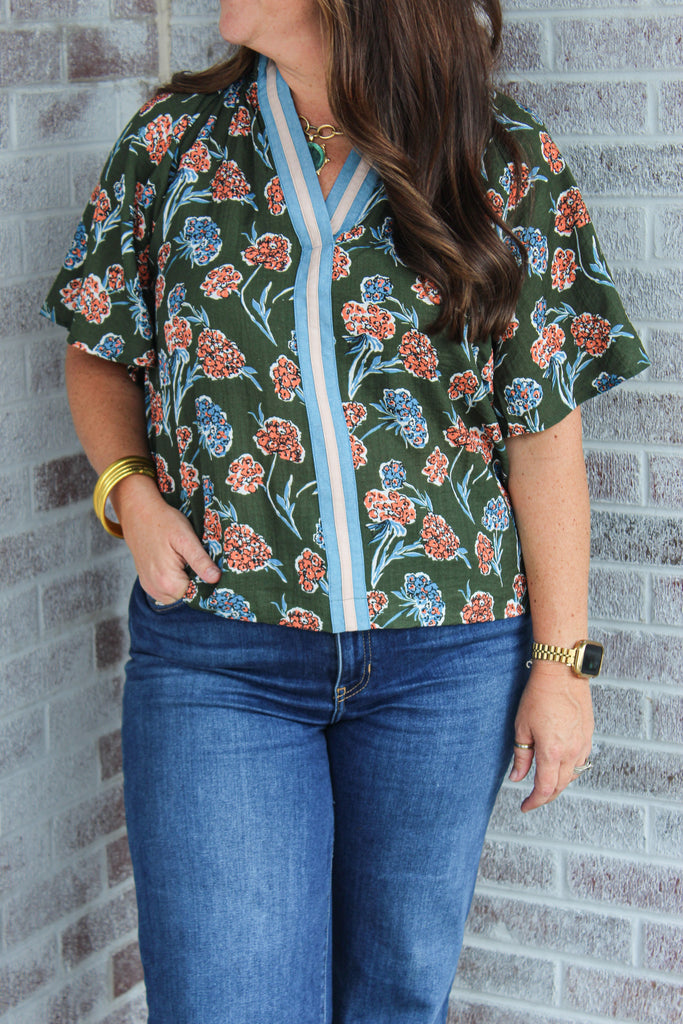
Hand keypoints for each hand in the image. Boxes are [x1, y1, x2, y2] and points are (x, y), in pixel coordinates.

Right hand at [112, 474, 221, 603]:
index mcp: (168, 581)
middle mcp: (156, 588)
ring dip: (184, 582)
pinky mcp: (146, 581)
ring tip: (184, 560)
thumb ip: (200, 561)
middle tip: (196, 559)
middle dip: (195, 582)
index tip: (210, 567)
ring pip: (176, 595)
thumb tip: (216, 579)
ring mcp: (149, 586)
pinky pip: (165, 591)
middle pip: (186, 596)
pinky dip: (173, 582)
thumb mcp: (186, 538)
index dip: (207, 582)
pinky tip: (175, 564)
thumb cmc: (163, 522)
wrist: (138, 512)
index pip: (197, 595)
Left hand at [509, 661, 593, 811]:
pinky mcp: (588, 736)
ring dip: (558, 784)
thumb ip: (521, 756)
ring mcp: (583, 744)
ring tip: (544, 783)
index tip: (525, 806)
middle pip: (560, 786)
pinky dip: (570, 770)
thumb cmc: (539, 695)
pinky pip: (581, 762)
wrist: (562, 673)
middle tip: (532, 800)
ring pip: (572, 776)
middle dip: (546, 796)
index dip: (534, 802)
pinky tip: (560, 765)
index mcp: (552, 752)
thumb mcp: (522, 727)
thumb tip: (517, 777)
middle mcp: (571, 752)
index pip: (545, 789)